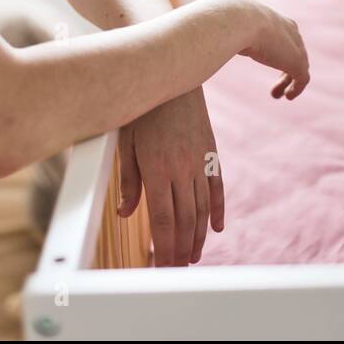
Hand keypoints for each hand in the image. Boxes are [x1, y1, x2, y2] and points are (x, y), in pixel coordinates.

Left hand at [117, 88, 223, 265]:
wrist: (172, 73)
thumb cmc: (141, 108)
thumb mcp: (126, 142)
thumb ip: (128, 180)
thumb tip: (127, 213)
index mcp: (158, 168)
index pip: (164, 219)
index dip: (165, 247)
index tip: (163, 267)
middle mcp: (182, 168)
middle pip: (185, 219)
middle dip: (182, 249)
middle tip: (177, 270)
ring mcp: (200, 161)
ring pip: (202, 208)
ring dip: (199, 236)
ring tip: (193, 257)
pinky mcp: (211, 152)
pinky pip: (217, 187)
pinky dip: (217, 210)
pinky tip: (216, 228)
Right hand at [229, 0, 309, 99]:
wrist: (239, 20)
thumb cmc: (227, 21)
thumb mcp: (227, 26)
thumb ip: (225, 33)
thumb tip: (209, 38)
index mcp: (274, 19)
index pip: (283, 37)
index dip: (277, 51)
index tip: (265, 61)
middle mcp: (289, 31)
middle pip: (293, 51)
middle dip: (285, 67)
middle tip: (274, 81)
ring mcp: (296, 46)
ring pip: (299, 67)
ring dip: (287, 82)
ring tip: (276, 95)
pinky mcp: (298, 62)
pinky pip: (302, 79)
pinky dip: (296, 89)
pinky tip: (286, 97)